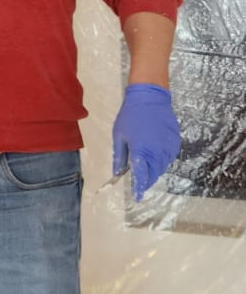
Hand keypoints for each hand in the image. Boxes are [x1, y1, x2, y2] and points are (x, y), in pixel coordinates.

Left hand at [112, 84, 180, 200]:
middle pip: (153, 175)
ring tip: (146, 160)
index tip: (136, 196)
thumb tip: (117, 172)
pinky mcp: (175, 142)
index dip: (139, 188)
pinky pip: (169, 157)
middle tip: (139, 177)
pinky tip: (155, 151)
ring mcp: (168, 147)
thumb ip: (119, 156)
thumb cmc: (131, 115)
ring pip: (162, 167)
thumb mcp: (119, 135)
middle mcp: (157, 152)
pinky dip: (162, 159)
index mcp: (141, 151)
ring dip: (154, 169)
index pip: (142, 177)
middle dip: (146, 179)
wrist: (150, 97)